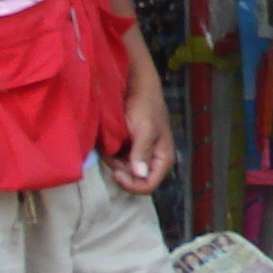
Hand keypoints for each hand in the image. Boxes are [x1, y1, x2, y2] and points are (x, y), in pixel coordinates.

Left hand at [110, 76, 175, 195]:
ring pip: (126, 172)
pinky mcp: (132, 149)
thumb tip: (139, 174)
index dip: (132, 184)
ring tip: (110, 146)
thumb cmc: (145, 106)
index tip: (116, 173)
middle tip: (112, 155)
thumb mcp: (145, 128)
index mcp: (163, 158)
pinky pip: (120, 162)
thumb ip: (142, 151)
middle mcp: (153, 160)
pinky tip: (110, 145)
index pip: (148, 185)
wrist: (138, 88)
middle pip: (136, 180)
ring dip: (115, 164)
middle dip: (121, 171)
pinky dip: (113, 157)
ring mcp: (142, 155)